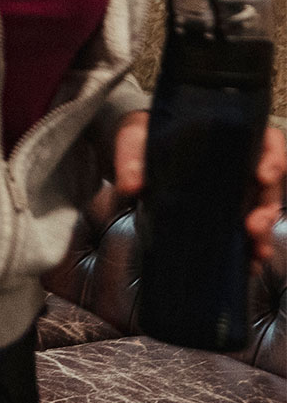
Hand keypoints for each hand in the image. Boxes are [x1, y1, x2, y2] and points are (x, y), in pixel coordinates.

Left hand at [113, 110, 286, 269]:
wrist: (136, 155)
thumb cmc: (144, 139)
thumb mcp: (135, 139)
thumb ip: (132, 158)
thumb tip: (130, 185)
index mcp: (230, 139)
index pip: (268, 143)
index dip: (274, 158)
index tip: (263, 175)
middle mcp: (240, 166)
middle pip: (270, 185)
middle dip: (267, 207)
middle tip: (253, 225)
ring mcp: (235, 191)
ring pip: (263, 211)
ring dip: (264, 233)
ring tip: (256, 251)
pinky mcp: (224, 213)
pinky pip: (246, 231)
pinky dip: (250, 247)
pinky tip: (249, 262)